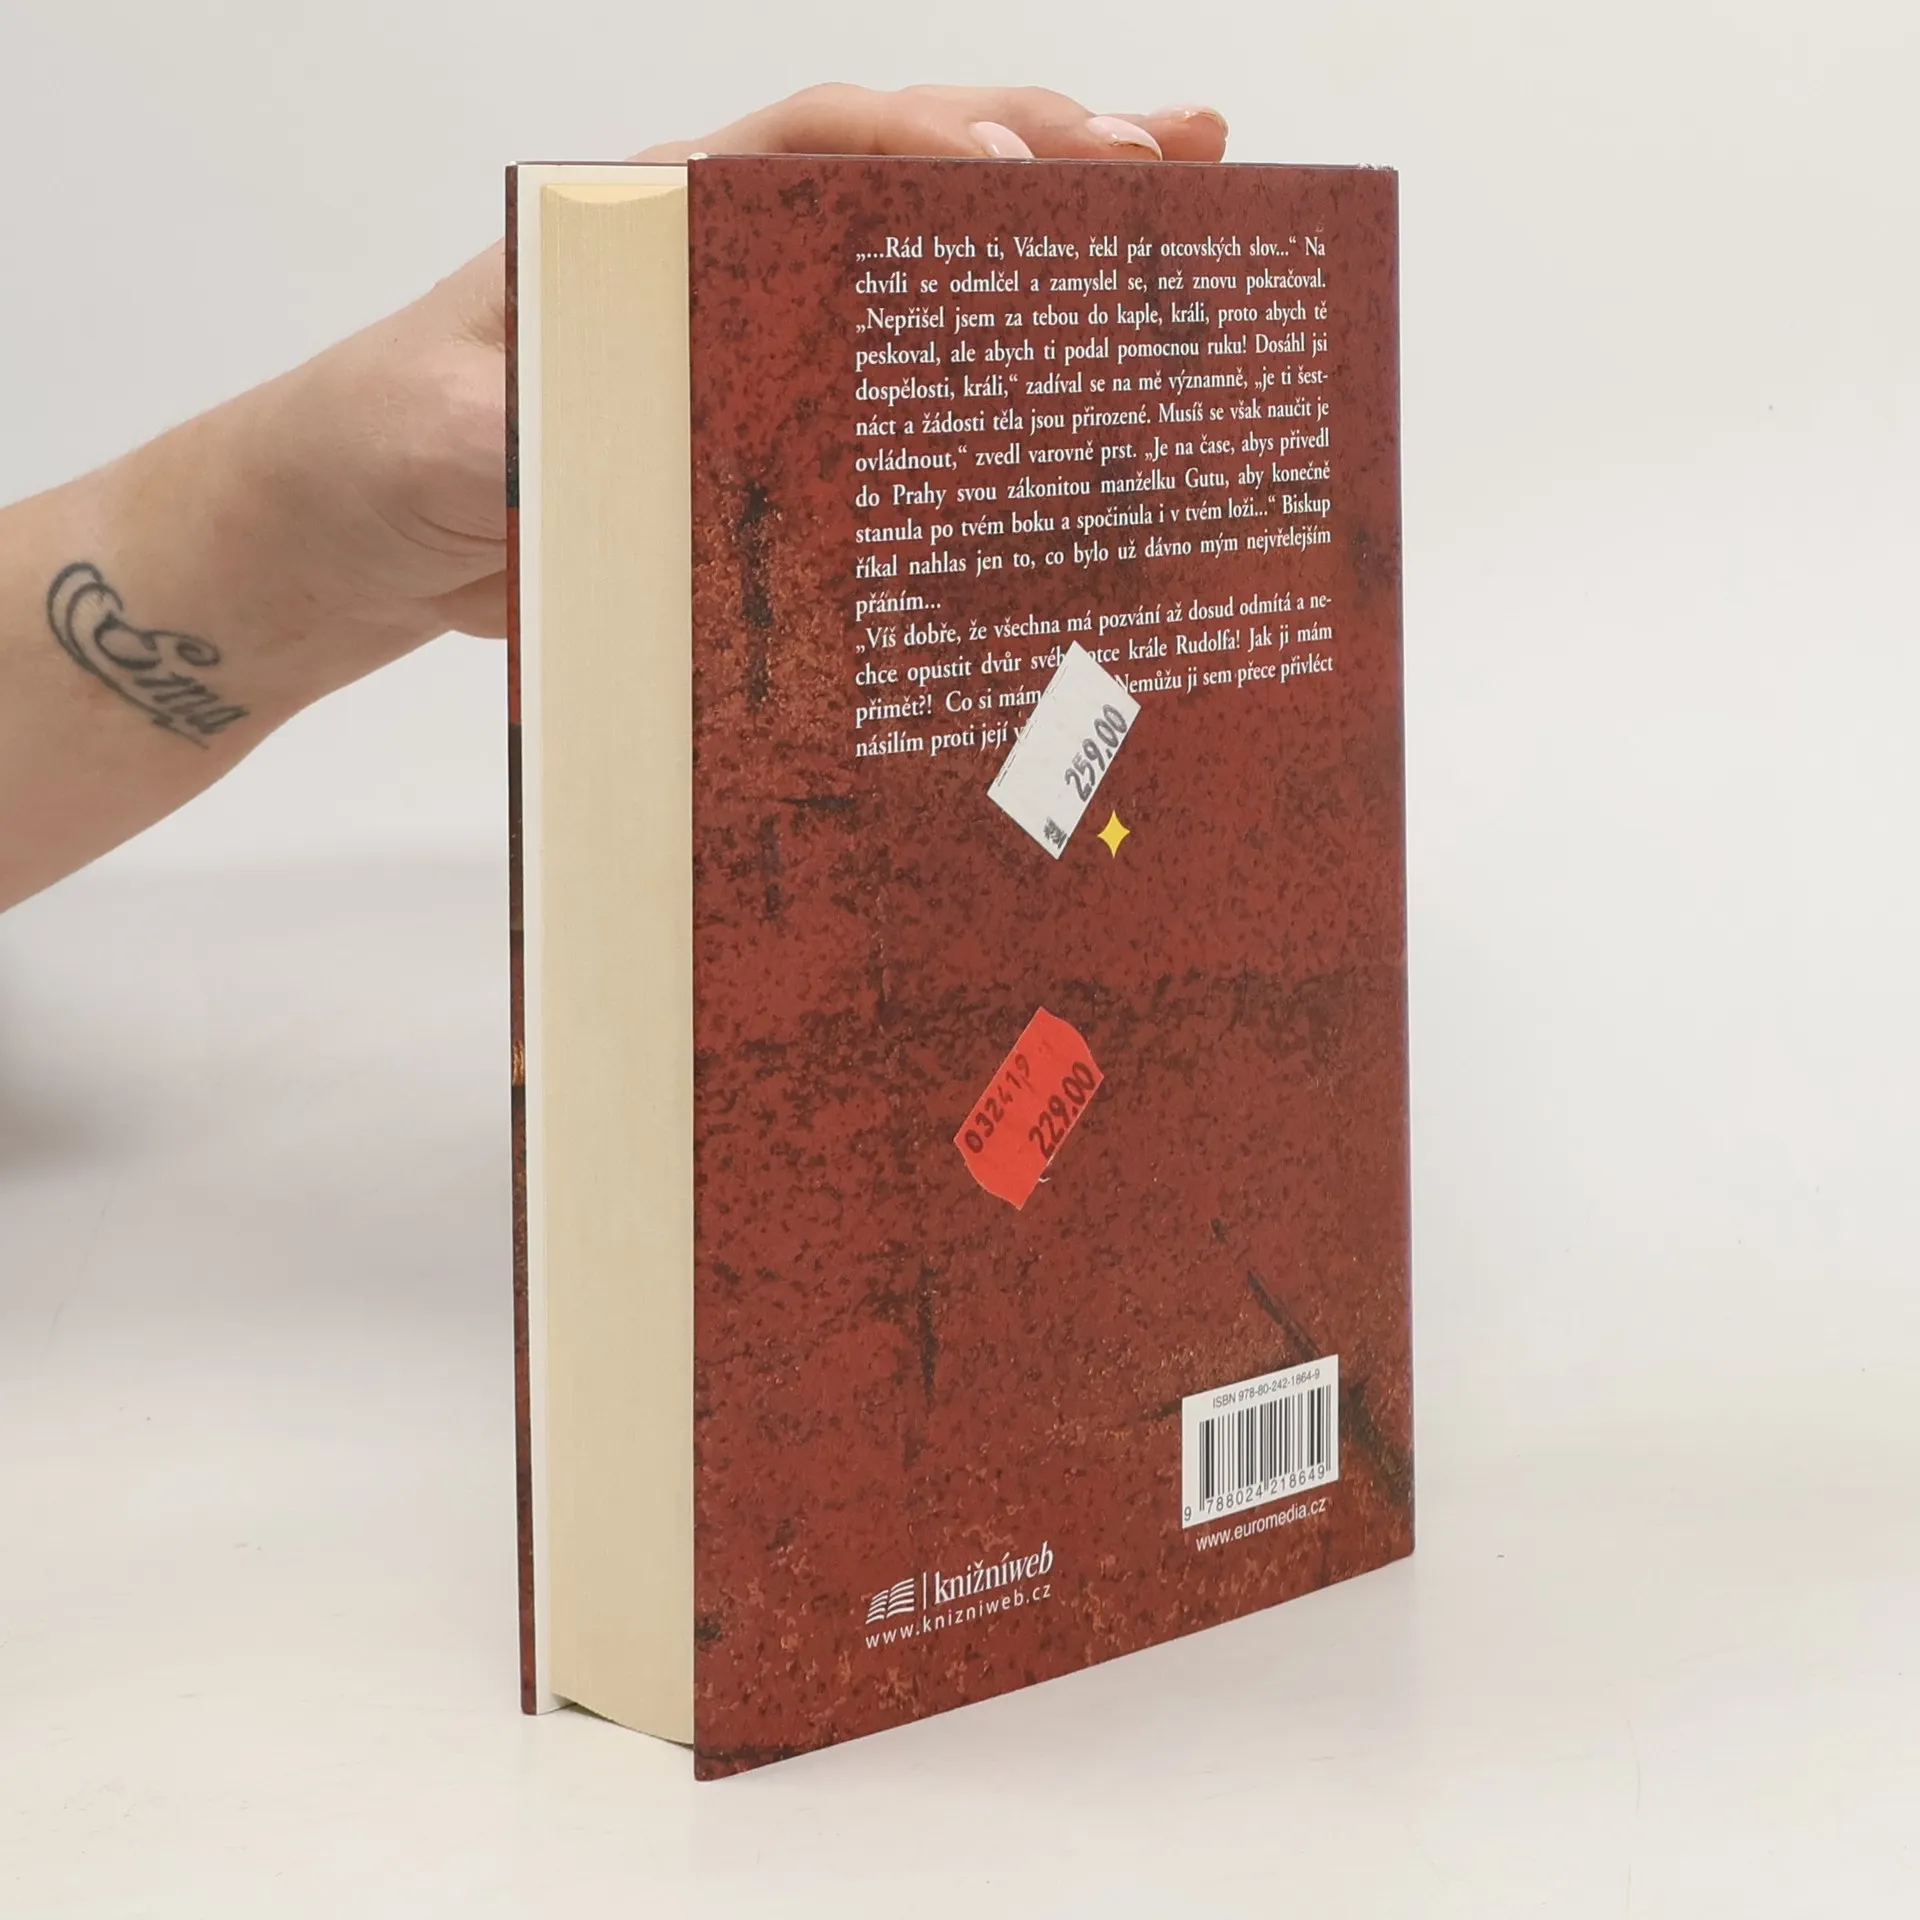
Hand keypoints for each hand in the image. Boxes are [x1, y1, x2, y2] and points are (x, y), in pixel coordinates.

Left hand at [270, 85, 1229, 673]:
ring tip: (1180, 200)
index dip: (920, 139)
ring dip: (1046, 238)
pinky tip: (1073, 384)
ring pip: (917, 272)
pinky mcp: (769, 432)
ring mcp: (758, 344)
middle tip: (1173, 156)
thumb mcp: (443, 428)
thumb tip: (635, 445)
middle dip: (1040, 154)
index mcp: (654, 220)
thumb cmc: (387, 443)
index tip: (1013, 165)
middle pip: (903, 179)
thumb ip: (527, 426)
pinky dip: (984, 380)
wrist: (367, 528)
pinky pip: (891, 395)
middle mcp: (725, 264)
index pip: (809, 146)